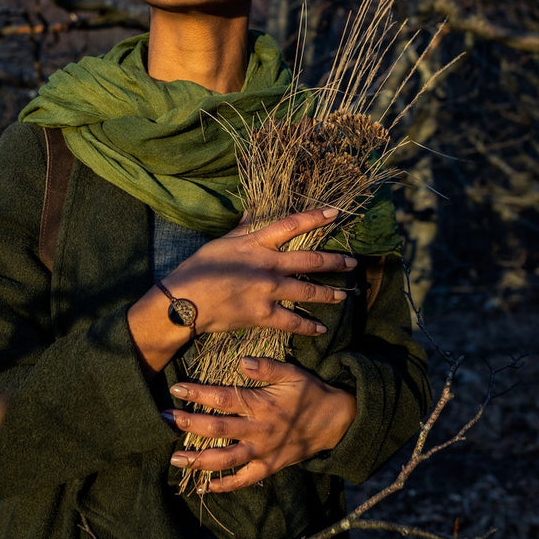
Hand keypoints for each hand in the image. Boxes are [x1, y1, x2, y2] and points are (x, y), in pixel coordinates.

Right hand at [163, 207, 355, 338]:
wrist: (185, 302)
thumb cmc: (198, 268)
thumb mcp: (220, 242)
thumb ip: (242, 229)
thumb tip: (252, 211)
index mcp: (256, 243)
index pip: (292, 225)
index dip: (316, 218)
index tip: (335, 214)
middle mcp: (267, 265)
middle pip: (310, 261)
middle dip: (335, 262)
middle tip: (353, 263)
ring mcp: (267, 291)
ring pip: (308, 291)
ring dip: (329, 293)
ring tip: (343, 295)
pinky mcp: (263, 315)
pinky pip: (293, 321)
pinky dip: (309, 326)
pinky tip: (320, 328)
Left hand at [164, 356, 356, 491]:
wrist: (336, 420)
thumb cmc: (309, 391)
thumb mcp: (292, 373)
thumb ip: (267, 367)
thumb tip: (241, 361)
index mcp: (262, 404)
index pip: (224, 399)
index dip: (198, 394)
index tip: (176, 388)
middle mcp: (259, 430)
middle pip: (218, 430)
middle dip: (187, 425)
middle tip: (163, 419)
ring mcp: (264, 452)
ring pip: (226, 460)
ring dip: (198, 461)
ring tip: (174, 460)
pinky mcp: (270, 467)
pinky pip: (245, 480)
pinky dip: (225, 486)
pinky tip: (205, 488)